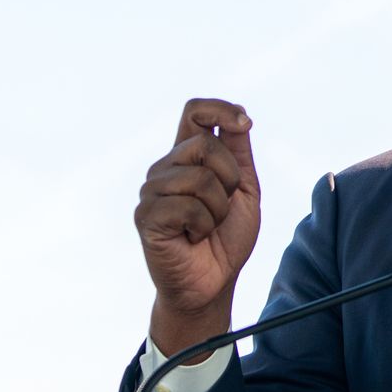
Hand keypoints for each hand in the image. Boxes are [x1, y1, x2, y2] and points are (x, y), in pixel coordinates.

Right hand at [135, 98, 260, 357]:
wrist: (213, 282)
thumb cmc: (226, 237)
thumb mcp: (243, 191)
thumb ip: (239, 154)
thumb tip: (240, 118)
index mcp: (188, 157)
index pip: (194, 112)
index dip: (220, 108)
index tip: (245, 123)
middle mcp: (165, 168)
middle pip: (204, 143)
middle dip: (230, 178)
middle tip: (222, 207)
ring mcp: (152, 190)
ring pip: (199, 178)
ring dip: (218, 209)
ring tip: (206, 226)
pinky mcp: (146, 215)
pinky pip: (187, 206)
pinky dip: (203, 226)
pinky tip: (191, 237)